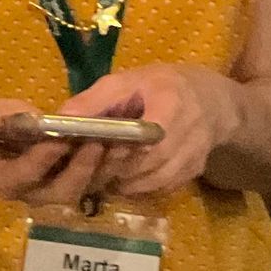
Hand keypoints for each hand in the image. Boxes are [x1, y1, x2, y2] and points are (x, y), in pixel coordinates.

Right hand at [0, 96, 120, 212]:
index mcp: (3, 181)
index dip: (44, 159)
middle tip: (102, 140)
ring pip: (85, 185)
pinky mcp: (70, 177)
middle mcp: (31, 193)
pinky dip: (112, 160)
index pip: (26, 175)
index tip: (61, 137)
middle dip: (85, 166)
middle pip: (63, 189)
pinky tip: (129, 138)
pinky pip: (95, 174)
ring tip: (124, 139)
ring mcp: (53, 187)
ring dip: (106, 165)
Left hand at [59, 63, 244, 198]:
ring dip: (123, 183)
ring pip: (152, 183)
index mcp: (171, 104)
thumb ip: (94, 100)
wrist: (210, 100)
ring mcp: (193, 158)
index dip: (119, 150)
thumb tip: (60, 119)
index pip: (147, 138)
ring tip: (102, 174)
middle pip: (148, 165)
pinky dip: (137, 188)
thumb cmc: (160, 87)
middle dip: (115, 170)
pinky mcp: (192, 174)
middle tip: (89, 168)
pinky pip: (160, 190)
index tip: (95, 149)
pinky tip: (121, 178)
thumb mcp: (127, 81)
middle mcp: (189, 134)